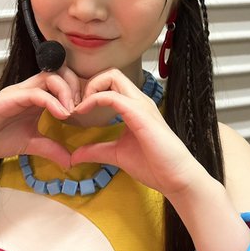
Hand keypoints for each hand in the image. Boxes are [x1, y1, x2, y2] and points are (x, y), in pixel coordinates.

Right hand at [0, 66, 80, 168]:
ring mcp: (18, 92)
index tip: (84, 111)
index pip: (62, 80)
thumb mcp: (30, 145)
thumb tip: (71, 161)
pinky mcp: (8, 99)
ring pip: (49, 77)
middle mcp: (28, 89)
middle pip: (59, 72)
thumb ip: (50, 148)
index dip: (77, 91)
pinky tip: (61, 115)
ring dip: (66, 92)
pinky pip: (35, 93)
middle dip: (75, 86)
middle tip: (81, 108)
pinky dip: (52, 101)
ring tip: (71, 112)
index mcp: (35, 97)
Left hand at [69, 68, 204, 196]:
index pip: (111, 82)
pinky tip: (83, 113)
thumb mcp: (116, 154)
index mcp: (135, 106)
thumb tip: (74, 156)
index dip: (91, 91)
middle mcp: (138, 100)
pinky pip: (112, 96)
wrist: (175, 177)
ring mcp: (140, 105)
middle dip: (90, 84)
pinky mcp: (139, 114)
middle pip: (112, 73)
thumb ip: (96, 151)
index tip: (77, 110)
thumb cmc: (153, 165)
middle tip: (78, 106)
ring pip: (112, 76)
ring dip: (91, 88)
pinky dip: (93, 100)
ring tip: (80, 108)